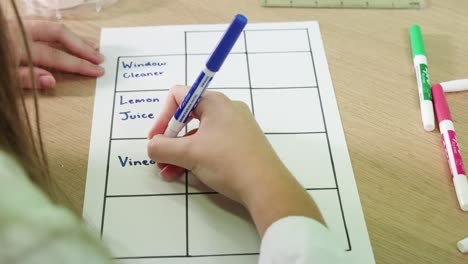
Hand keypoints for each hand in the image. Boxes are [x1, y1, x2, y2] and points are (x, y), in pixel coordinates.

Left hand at [12, 20, 103, 88]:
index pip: (56, 56)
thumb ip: (24, 78)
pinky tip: (66, 35)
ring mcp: (16, 23)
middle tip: (99, 57)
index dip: (78, 64)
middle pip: (58, 34)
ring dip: (73, 36)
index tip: (97, 71)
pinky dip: (57, 29)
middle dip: (82, 46)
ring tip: (91, 45)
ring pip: (51, 24)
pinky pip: (41, 20)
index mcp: (17, 46)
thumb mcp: (2, 79)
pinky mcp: (13, 22)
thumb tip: (51, 80)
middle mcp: (19, 30)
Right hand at [148, 85, 278, 201]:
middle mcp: (226, 109)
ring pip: (199, 134)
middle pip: (188, 116)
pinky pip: (212, 144)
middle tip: (160, 158)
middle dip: (170, 139)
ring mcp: (236, 127)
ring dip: (180, 152)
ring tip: (168, 173)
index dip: (163, 117)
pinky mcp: (242, 144)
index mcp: (215, 102)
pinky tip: (185, 174)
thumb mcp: (189, 154)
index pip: (178, 96)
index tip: (156, 140)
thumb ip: (163, 147)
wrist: (266, 186)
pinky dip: (197, 156)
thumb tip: (152, 147)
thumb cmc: (227, 161)